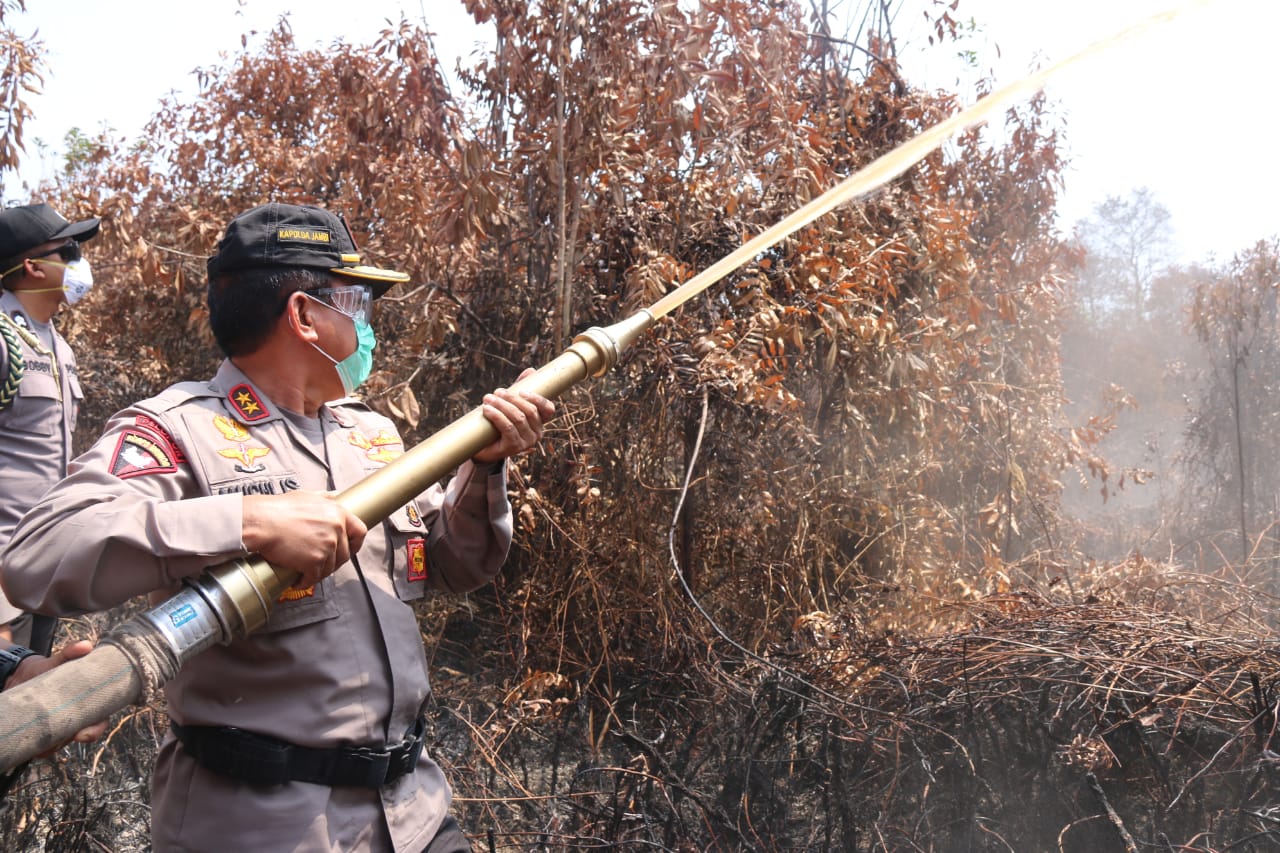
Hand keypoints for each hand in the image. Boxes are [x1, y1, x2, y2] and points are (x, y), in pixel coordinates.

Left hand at [11, 640, 109, 749]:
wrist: (19, 678)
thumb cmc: (45, 670)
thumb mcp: (56, 661)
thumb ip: (70, 652)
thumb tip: (86, 645)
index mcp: (88, 706)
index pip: (99, 722)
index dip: (95, 730)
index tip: (84, 733)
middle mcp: (75, 721)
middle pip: (79, 738)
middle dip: (71, 739)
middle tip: (63, 736)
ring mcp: (57, 731)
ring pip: (59, 745)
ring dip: (52, 743)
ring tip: (39, 731)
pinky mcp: (39, 738)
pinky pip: (41, 750)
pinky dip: (36, 747)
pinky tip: (29, 736)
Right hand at [241, 491, 367, 588]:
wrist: (261, 522)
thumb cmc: (278, 509)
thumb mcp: (306, 496)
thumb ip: (324, 497)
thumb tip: (334, 495)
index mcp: (337, 513)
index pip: (360, 531)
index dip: (355, 543)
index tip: (350, 549)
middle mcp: (336, 530)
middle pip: (344, 554)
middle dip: (333, 561)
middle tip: (320, 563)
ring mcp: (327, 547)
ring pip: (330, 568)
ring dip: (319, 572)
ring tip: (307, 572)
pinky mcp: (314, 562)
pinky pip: (314, 578)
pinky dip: (305, 581)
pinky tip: (298, 579)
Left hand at [472, 368, 555, 464]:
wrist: (483, 447)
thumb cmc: (498, 423)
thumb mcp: (510, 404)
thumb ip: (521, 388)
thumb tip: (531, 371)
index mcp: (540, 422)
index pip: (548, 409)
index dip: (538, 399)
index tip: (521, 391)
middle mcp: (537, 433)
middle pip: (529, 411)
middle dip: (512, 398)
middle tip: (496, 391)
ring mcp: (526, 442)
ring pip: (518, 418)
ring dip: (501, 405)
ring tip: (488, 399)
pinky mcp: (514, 448)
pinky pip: (507, 427)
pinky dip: (497, 416)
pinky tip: (487, 409)